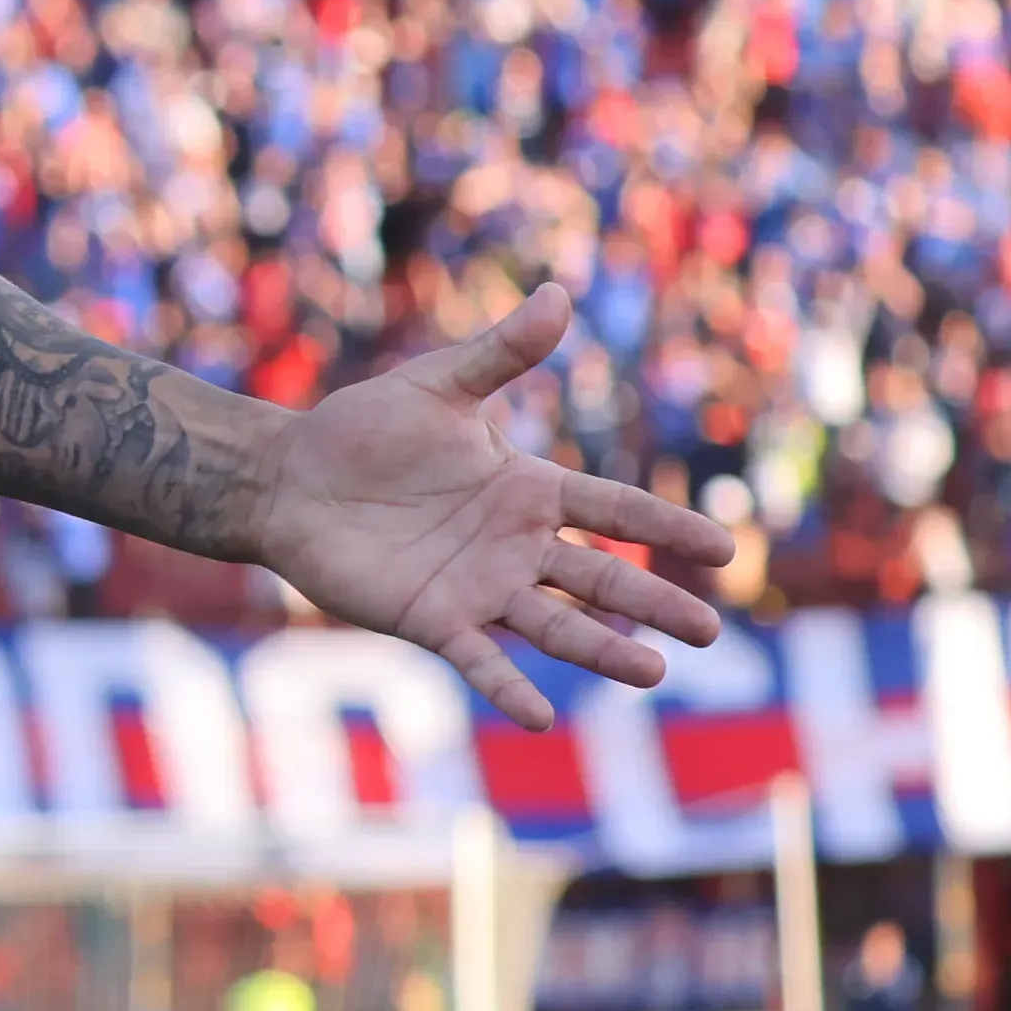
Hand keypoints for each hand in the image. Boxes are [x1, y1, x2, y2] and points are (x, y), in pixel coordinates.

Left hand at [247, 284, 737, 728]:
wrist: (289, 476)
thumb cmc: (361, 428)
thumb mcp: (438, 386)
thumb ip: (501, 354)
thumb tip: (557, 293)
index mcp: (527, 488)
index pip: (614, 508)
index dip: (666, 526)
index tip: (722, 547)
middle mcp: (515, 544)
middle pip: (601, 576)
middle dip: (654, 602)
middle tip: (710, 631)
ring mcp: (478, 586)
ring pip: (555, 624)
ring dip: (602, 650)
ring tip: (655, 674)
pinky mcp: (430, 618)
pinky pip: (477, 658)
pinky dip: (506, 686)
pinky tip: (537, 717)